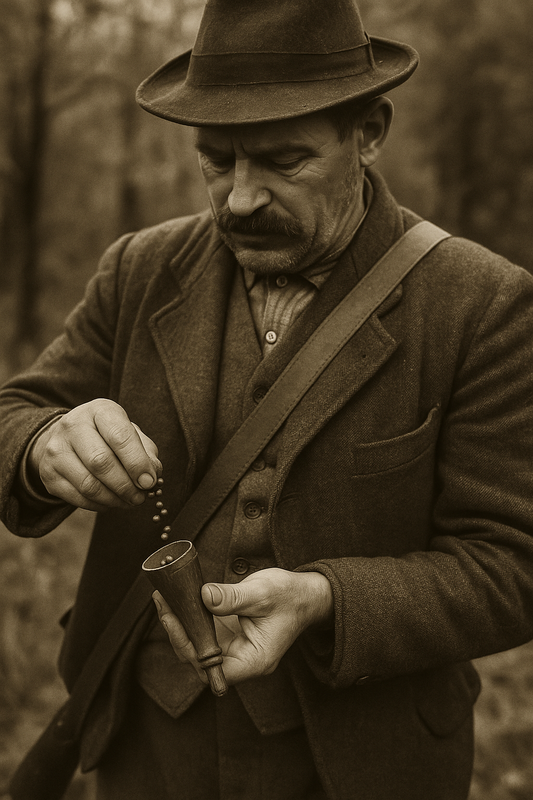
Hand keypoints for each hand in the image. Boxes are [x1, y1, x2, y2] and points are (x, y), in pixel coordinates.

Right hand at [28, 399, 160, 510]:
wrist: (68, 438)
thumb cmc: (107, 436)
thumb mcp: (129, 433)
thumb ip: (146, 452)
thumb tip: (152, 477)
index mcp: (100, 410)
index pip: (120, 436)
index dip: (137, 463)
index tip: (149, 482)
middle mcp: (73, 426)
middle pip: (101, 462)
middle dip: (126, 485)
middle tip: (140, 497)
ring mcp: (56, 450)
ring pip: (89, 484)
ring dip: (114, 499)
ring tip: (129, 501)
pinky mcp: (49, 474)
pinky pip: (78, 497)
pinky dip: (99, 505)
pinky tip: (111, 501)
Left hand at [154, 567, 332, 684]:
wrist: (305, 595)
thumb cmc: (290, 597)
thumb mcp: (262, 593)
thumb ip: (232, 598)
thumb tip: (203, 596)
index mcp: (254, 661)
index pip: (213, 667)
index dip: (190, 648)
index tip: (174, 621)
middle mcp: (241, 661)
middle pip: (200, 659)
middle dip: (178, 633)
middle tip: (163, 604)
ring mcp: (233, 650)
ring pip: (198, 647)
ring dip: (180, 625)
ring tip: (165, 599)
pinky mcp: (228, 636)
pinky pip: (204, 633)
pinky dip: (190, 618)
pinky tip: (178, 600)